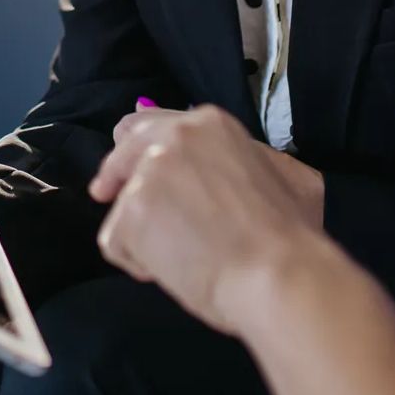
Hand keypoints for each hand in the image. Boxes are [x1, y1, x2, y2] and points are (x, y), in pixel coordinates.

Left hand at [90, 104, 330, 335]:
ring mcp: (149, 171)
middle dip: (115, 175)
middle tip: (105, 195)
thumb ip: (232, 161)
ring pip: (123, 203)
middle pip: (124, 150)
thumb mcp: (272, 172)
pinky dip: (135, 261)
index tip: (126, 166)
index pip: (152, 123)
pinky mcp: (131, 212)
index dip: (135, 147)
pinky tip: (170, 271)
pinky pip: (114, 241)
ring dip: (141, 231)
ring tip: (181, 257)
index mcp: (209, 122)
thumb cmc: (289, 233)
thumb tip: (213, 172)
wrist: (279, 272)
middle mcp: (174, 136)